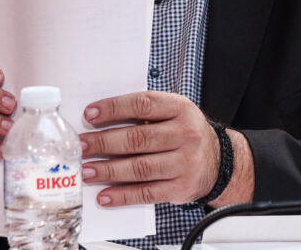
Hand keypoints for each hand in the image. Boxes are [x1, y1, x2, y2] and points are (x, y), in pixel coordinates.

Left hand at [79, 91, 218, 205]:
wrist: (219, 161)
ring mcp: (184, 163)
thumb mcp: (174, 112)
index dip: (114, 108)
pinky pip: (147, 193)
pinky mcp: (180, 188)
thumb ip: (145, 112)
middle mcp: (185, 135)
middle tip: (81, 146)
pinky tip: (105, 195)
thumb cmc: (186, 133)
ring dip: (108, 170)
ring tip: (87, 171)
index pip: (143, 104)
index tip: (90, 115)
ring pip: (140, 167)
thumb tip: (101, 118)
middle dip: (104, 143)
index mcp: (181, 109)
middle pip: (138, 138)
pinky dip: (123, 196)